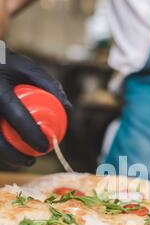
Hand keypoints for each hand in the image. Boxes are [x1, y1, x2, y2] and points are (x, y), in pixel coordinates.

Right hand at [0, 48, 71, 166]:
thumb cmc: (4, 64)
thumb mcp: (26, 67)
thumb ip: (48, 85)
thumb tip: (68, 110)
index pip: (17, 118)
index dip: (32, 135)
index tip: (45, 146)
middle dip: (15, 156)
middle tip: (32, 161)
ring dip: (6, 156)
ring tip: (24, 160)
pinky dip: (0, 147)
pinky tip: (10, 152)